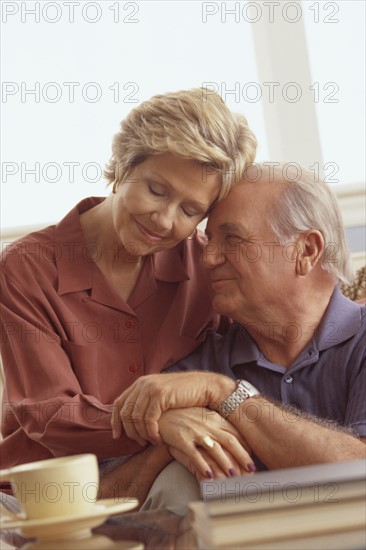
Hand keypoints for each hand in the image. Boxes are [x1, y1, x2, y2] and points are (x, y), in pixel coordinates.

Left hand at [111, 372, 234, 444]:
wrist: (205, 387)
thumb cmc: (185, 396)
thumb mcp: (162, 397)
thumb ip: (147, 403)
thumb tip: (132, 420)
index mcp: (141, 383)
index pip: (118, 403)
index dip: (115, 421)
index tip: (117, 436)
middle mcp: (143, 383)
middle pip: (125, 413)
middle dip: (130, 432)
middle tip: (140, 443)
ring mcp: (150, 388)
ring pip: (135, 418)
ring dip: (142, 435)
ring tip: (152, 442)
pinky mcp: (160, 395)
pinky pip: (148, 420)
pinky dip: (151, 433)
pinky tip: (158, 440)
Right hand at [159, 407, 253, 479]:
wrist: (161, 412)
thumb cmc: (184, 417)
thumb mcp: (203, 416)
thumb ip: (217, 425)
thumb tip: (232, 440)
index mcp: (214, 418)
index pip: (235, 433)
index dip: (245, 447)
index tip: (252, 459)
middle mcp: (207, 424)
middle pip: (229, 441)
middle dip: (242, 456)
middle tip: (251, 470)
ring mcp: (194, 431)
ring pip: (214, 449)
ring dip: (226, 463)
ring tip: (234, 476)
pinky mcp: (181, 439)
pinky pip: (194, 454)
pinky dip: (203, 466)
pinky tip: (209, 476)